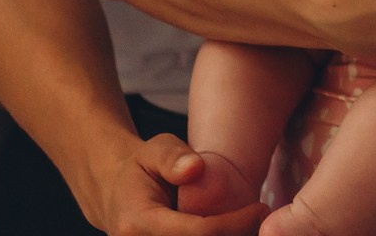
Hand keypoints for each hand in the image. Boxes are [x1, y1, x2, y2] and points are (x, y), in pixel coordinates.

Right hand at [81, 133, 266, 235]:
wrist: (113, 192)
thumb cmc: (139, 167)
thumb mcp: (153, 149)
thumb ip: (173, 156)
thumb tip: (195, 168)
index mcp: (138, 224)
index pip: (196, 233)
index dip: (234, 224)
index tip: (261, 209)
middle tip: (263, 220)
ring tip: (252, 225)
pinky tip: (234, 230)